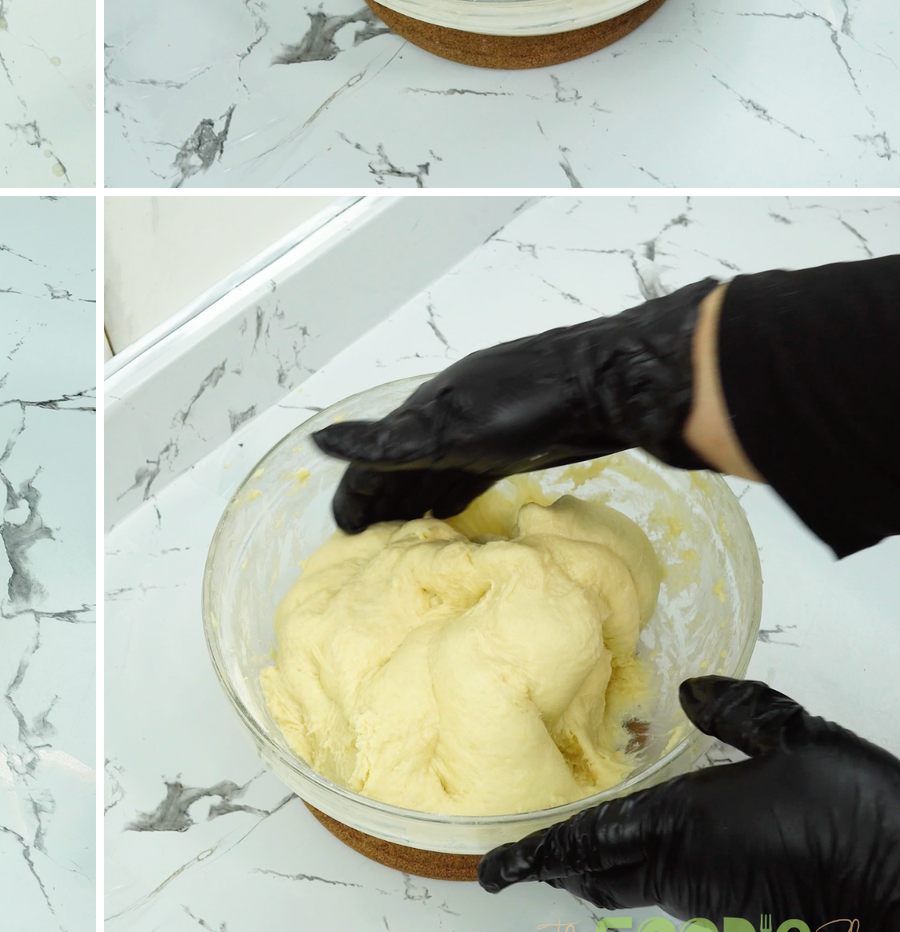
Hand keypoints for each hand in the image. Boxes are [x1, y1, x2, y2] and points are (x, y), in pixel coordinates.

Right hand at [313, 279, 714, 532]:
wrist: (608, 384)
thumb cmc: (529, 402)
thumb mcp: (450, 429)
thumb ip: (389, 443)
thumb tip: (322, 441)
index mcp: (423, 415)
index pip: (373, 460)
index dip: (354, 494)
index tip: (342, 533)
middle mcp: (445, 422)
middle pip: (400, 468)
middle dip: (380, 502)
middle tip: (365, 546)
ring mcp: (479, 433)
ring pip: (432, 474)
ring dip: (413, 504)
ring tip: (400, 541)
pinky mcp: (512, 446)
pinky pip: (466, 476)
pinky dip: (451, 497)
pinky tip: (452, 516)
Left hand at [481, 677, 899, 931]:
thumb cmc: (861, 817)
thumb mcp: (796, 738)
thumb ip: (737, 710)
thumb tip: (692, 691)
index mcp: (683, 827)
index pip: (584, 844)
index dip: (534, 856)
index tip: (493, 869)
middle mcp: (691, 878)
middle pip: (605, 877)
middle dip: (565, 865)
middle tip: (536, 853)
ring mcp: (726, 916)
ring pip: (653, 890)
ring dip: (624, 867)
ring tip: (606, 839)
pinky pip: (700, 904)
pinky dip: (680, 879)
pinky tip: (698, 854)